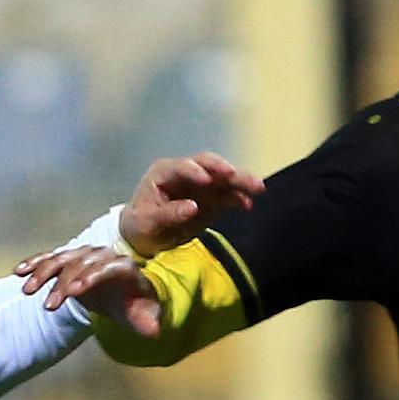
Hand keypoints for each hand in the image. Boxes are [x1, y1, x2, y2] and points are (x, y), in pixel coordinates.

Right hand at [14, 243, 169, 334]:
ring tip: (28, 291)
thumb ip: (148, 323)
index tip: (75, 291)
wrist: (123, 292)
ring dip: (43, 273)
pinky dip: (34, 264)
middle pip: (80, 264)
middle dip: (63, 283)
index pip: (106, 268)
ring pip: (61, 259)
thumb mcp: (144, 316)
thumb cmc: (135, 306)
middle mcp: (102, 256)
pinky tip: (18, 273)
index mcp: (123, 267)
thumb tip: (154, 332)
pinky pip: (49, 259)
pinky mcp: (69, 259)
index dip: (91, 277)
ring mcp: (84, 255)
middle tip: (49, 306)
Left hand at [118, 151, 263, 255]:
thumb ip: (169, 214)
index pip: (182, 166)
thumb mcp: (149, 222)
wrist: (146, 235)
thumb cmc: (141, 224)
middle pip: (208, 164)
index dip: (195, 171)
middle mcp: (187, 173)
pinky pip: (229, 195)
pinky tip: (248, 205)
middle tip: (235, 175)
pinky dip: (239, 198)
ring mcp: (202, 184)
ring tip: (257, 188)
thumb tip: (192, 208)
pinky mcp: (213, 198)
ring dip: (240, 180)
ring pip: (224, 177)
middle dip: (223, 169)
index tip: (207, 180)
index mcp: (165, 172)